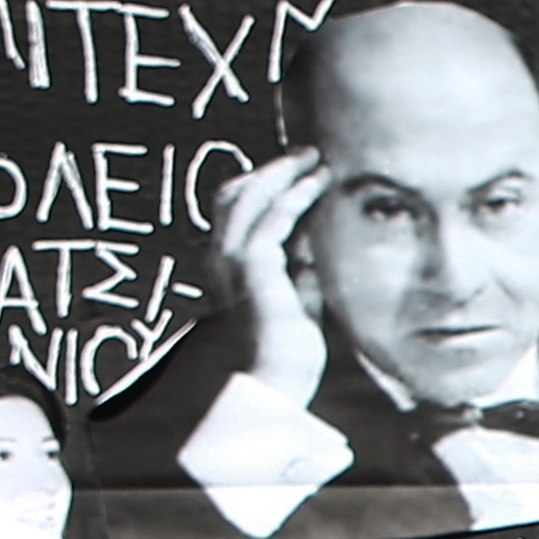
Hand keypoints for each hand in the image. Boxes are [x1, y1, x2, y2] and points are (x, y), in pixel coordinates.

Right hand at [205, 149, 332, 411]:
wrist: (278, 382)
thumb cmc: (289, 354)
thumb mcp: (298, 302)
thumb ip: (300, 273)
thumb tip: (313, 244)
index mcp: (229, 270)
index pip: (237, 215)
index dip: (263, 189)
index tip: (297, 175)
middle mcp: (221, 260)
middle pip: (233, 195)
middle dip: (268, 171)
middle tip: (305, 156)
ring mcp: (232, 260)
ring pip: (249, 197)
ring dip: (283, 172)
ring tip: (313, 159)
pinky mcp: (253, 265)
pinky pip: (274, 216)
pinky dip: (296, 194)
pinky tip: (317, 181)